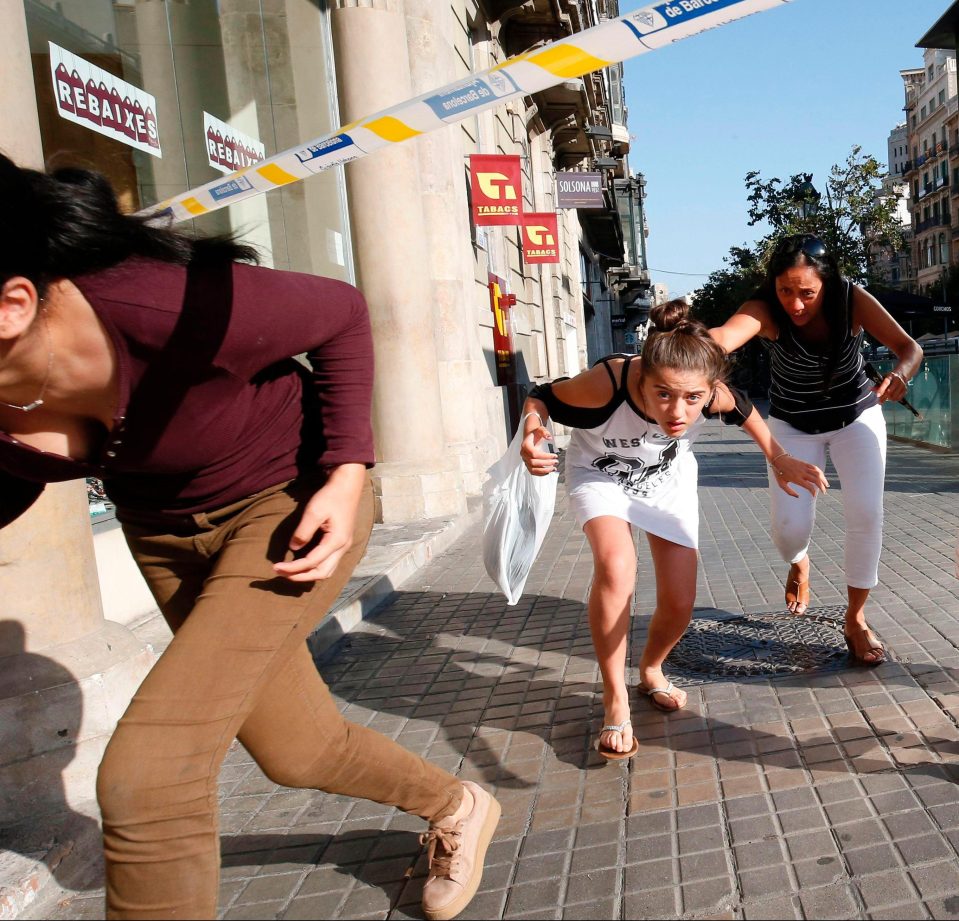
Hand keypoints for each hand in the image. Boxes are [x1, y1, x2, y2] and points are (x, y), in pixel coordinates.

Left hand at [273, 464, 364, 581]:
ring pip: (327, 570)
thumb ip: (303, 532)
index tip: (276, 567)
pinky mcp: (341, 542)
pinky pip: (329, 563)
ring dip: (308, 574)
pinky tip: (303, 563)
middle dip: (300, 576)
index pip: (311, 562)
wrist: (347, 486)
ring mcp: (344, 546)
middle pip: (322, 573)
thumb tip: (293, 548)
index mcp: (337, 541)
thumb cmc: (330, 496)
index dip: (293, 568)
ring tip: (291, 572)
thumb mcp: (314, 512)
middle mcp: (343, 548)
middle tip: (281, 573)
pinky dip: (315, 567)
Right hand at [520, 422, 557, 475]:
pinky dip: (540, 474)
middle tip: (556, 462)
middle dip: (546, 463)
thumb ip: (544, 432)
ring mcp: (525, 460)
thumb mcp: (540, 429)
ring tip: (554, 469)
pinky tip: (548, 472)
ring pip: (532, 469)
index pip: (534, 454)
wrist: (530, 437)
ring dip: (544, 471)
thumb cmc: (535, 434)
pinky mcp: (527, 464)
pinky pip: (532, 472)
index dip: (545, 456)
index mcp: (525, 446)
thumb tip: (549, 438)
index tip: (555, 456)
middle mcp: (523, 454)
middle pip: (533, 462)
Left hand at [771, 454, 828, 497]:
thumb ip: (789, 492)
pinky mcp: (805, 463)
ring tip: (826, 485)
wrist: (778, 459)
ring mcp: (804, 467)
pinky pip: (815, 468)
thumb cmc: (779, 473)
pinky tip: (822, 477)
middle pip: (816, 480)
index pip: (809, 486)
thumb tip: (798, 496)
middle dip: (822, 487)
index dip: (813, 492)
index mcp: (796, 479)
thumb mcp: (781, 484)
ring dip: (823, 479)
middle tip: (824, 492)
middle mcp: (802, 473)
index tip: (814, 496)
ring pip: (818, 473)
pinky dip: (820, 472)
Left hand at [873, 370, 907, 403]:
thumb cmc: (890, 378)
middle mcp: (897, 380)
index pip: (886, 383)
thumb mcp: (883, 378)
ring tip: (885, 399)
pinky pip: (899, 398)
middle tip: (879, 402)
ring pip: (895, 395)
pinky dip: (894, 400)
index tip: (877, 395)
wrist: (902, 374)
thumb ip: (877, 384)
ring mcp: (902, 385)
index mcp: (891, 376)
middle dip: (884, 397)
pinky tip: (891, 399)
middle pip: (890, 391)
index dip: (881, 389)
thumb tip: (870, 389)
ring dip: (889, 399)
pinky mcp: (905, 389)